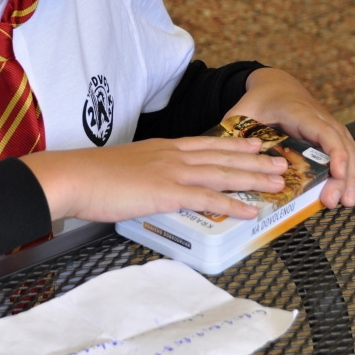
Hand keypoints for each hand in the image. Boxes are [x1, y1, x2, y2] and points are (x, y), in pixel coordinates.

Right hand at [21, 135, 288, 223]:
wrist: (74, 176)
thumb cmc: (91, 176)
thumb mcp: (124, 167)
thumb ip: (143, 173)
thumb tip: (149, 184)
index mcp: (161, 148)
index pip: (206, 144)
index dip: (233, 144)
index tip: (254, 143)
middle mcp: (172, 156)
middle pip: (222, 156)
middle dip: (254, 160)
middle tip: (280, 162)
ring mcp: (172, 172)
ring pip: (222, 174)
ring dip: (253, 178)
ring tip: (277, 182)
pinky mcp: (167, 192)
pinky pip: (208, 199)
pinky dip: (232, 204)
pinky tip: (250, 211)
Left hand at [224, 67, 354, 207]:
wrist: (276, 84)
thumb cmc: (259, 100)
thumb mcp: (243, 110)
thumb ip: (232, 127)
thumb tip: (216, 148)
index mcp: (300, 113)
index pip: (324, 133)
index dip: (334, 153)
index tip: (337, 171)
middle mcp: (320, 119)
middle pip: (340, 147)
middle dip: (343, 175)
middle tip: (337, 200)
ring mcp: (329, 126)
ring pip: (349, 150)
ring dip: (353, 176)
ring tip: (350, 200)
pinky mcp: (332, 134)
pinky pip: (351, 150)